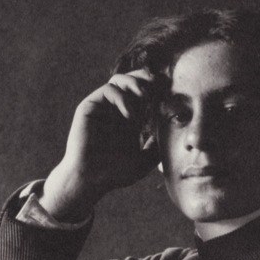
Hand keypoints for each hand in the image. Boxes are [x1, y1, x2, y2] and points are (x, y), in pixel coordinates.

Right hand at [40, 69, 159, 221]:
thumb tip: (169, 135)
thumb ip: (156, 148)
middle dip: (146, 79)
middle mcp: (115, 111)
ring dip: (135, 83)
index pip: (143, 96)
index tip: (169, 92)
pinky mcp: (89, 107)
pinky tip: (130, 115)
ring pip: (119, 81)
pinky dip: (122, 97)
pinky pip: (108, 91)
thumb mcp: (144, 162)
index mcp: (128, 120)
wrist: (90, 180)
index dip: (156, 90)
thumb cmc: (114, 174)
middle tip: (159, 84)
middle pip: (131, 82)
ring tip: (145, 96)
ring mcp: (102, 108)